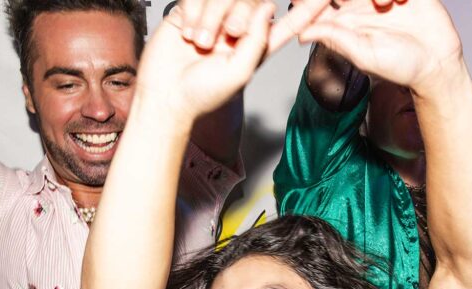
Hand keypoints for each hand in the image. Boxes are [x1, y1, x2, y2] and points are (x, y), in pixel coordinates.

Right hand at [135, 1, 274, 117]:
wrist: (164, 96)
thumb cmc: (202, 94)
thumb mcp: (239, 71)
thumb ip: (258, 38)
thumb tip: (269, 6)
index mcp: (256, 46)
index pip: (288, 23)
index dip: (307, 10)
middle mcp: (237, 28)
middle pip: (253, 0)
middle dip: (241, 12)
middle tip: (227, 34)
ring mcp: (213, 17)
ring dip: (212, 15)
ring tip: (201, 42)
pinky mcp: (189, 10)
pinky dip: (194, 10)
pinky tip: (188, 33)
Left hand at [297, 0, 463, 93]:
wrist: (436, 63)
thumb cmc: (400, 66)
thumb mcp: (364, 55)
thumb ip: (335, 39)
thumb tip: (302, 33)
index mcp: (342, 21)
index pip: (317, 1)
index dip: (312, 0)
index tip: (329, 1)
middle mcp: (358, 4)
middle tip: (370, 2)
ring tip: (385, 3)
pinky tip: (402, 0)